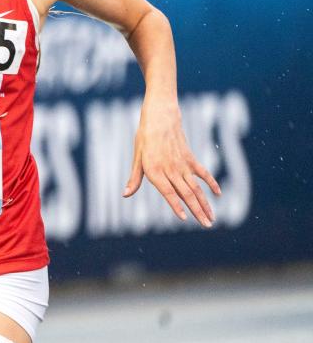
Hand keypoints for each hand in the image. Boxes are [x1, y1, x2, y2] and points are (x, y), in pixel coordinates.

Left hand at [123, 101, 221, 227]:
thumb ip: (135, 178)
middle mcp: (171, 169)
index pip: (168, 192)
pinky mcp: (191, 158)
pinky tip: (218, 195)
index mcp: (155, 170)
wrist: (161, 116)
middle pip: (186, 194)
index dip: (176, 206)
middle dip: (197, 212)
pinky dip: (212, 183)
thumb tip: (125, 194)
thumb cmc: (145, 137)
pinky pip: (203, 173)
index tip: (185, 219)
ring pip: (196, 187)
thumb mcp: (137, 157)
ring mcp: (183, 164)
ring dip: (205, 203)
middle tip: (207, 226)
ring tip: (212, 218)